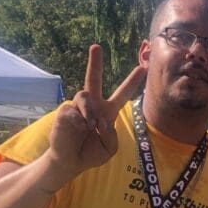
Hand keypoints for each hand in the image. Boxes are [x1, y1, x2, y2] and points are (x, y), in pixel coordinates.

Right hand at [47, 45, 145, 179]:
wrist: (72, 161)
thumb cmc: (92, 153)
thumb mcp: (110, 148)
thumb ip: (112, 135)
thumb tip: (101, 120)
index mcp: (108, 111)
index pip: (122, 93)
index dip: (132, 81)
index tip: (143, 67)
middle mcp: (93, 105)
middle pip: (94, 79)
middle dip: (95, 62)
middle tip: (96, 46)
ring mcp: (78, 107)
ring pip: (84, 96)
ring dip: (89, 112)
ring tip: (90, 127)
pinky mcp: (65, 111)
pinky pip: (73, 110)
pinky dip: (79, 120)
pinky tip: (79, 129)